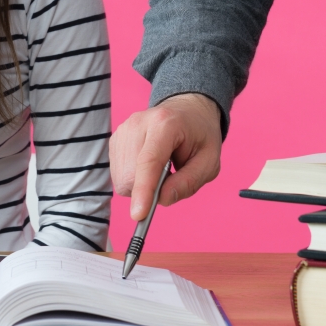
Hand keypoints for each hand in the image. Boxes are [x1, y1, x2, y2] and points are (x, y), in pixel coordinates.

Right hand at [109, 93, 222, 220]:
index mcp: (165, 124)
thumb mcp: (209, 162)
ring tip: (161, 168)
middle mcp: (138, 123)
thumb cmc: (199, 136)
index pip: (148, 161)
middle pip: (130, 175)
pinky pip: (118, 174)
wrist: (187, 111)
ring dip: (141, 185)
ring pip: (121, 178)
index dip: (143, 190)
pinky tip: (148, 166)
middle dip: (148, 190)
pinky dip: (134, 179)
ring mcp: (123, 130)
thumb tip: (162, 200)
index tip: (139, 215)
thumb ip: (188, 182)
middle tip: (170, 177)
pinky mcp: (116, 139)